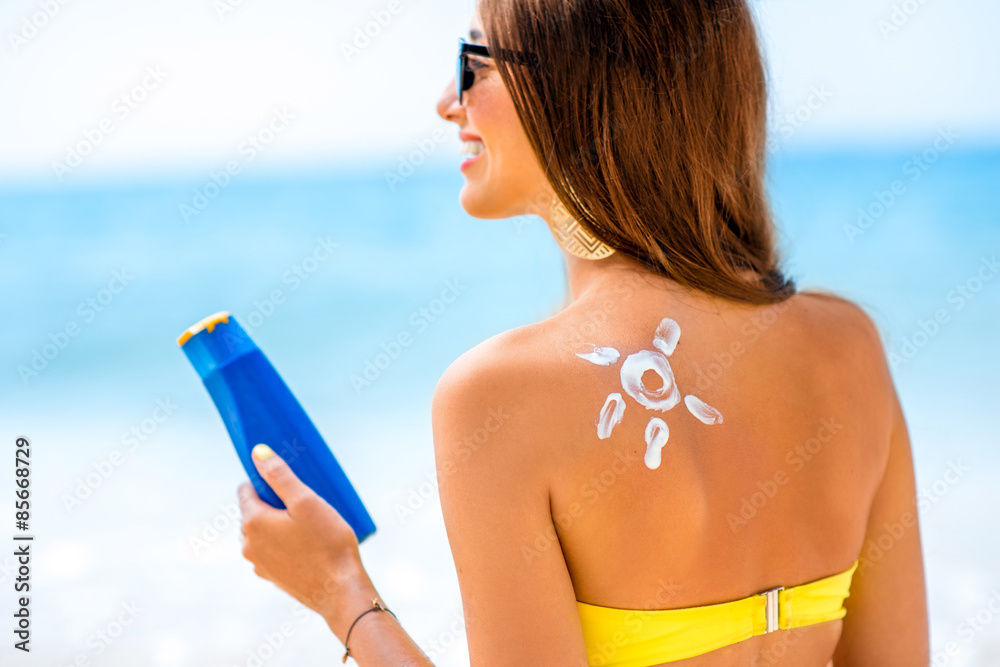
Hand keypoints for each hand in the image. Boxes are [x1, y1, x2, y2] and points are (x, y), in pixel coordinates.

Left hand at [237, 443, 372, 627]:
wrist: (340, 591)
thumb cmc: (327, 544)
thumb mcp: (306, 501)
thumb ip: (280, 476)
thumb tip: (258, 453)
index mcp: (253, 522)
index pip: (245, 490)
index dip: (265, 481)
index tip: (287, 481)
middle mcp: (248, 545)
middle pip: (254, 511)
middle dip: (273, 502)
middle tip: (304, 502)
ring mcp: (259, 564)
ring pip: (263, 532)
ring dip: (279, 524)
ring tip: (309, 523)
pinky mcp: (272, 577)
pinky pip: (272, 550)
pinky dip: (284, 543)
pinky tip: (308, 544)